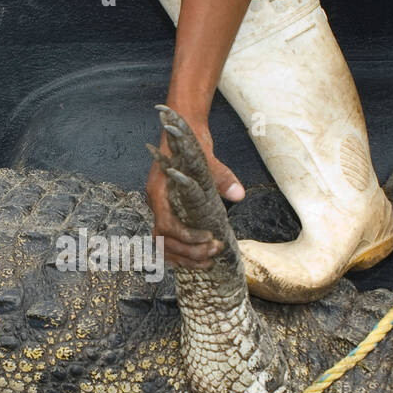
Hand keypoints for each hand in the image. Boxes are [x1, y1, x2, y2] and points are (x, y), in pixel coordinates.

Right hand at [147, 119, 244, 268]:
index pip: (166, 225)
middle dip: (189, 251)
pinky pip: (166, 242)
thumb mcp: (208, 159)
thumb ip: (221, 177)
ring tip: (209, 261)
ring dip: (185, 257)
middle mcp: (155, 203)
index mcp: (160, 191)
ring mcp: (158, 209)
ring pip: (163, 245)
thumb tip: (238, 195)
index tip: (208, 237)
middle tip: (215, 251)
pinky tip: (198, 260)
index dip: (186, 237)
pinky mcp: (165, 213)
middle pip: (163, 240)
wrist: (181, 131)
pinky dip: (180, 254)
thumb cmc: (191, 144)